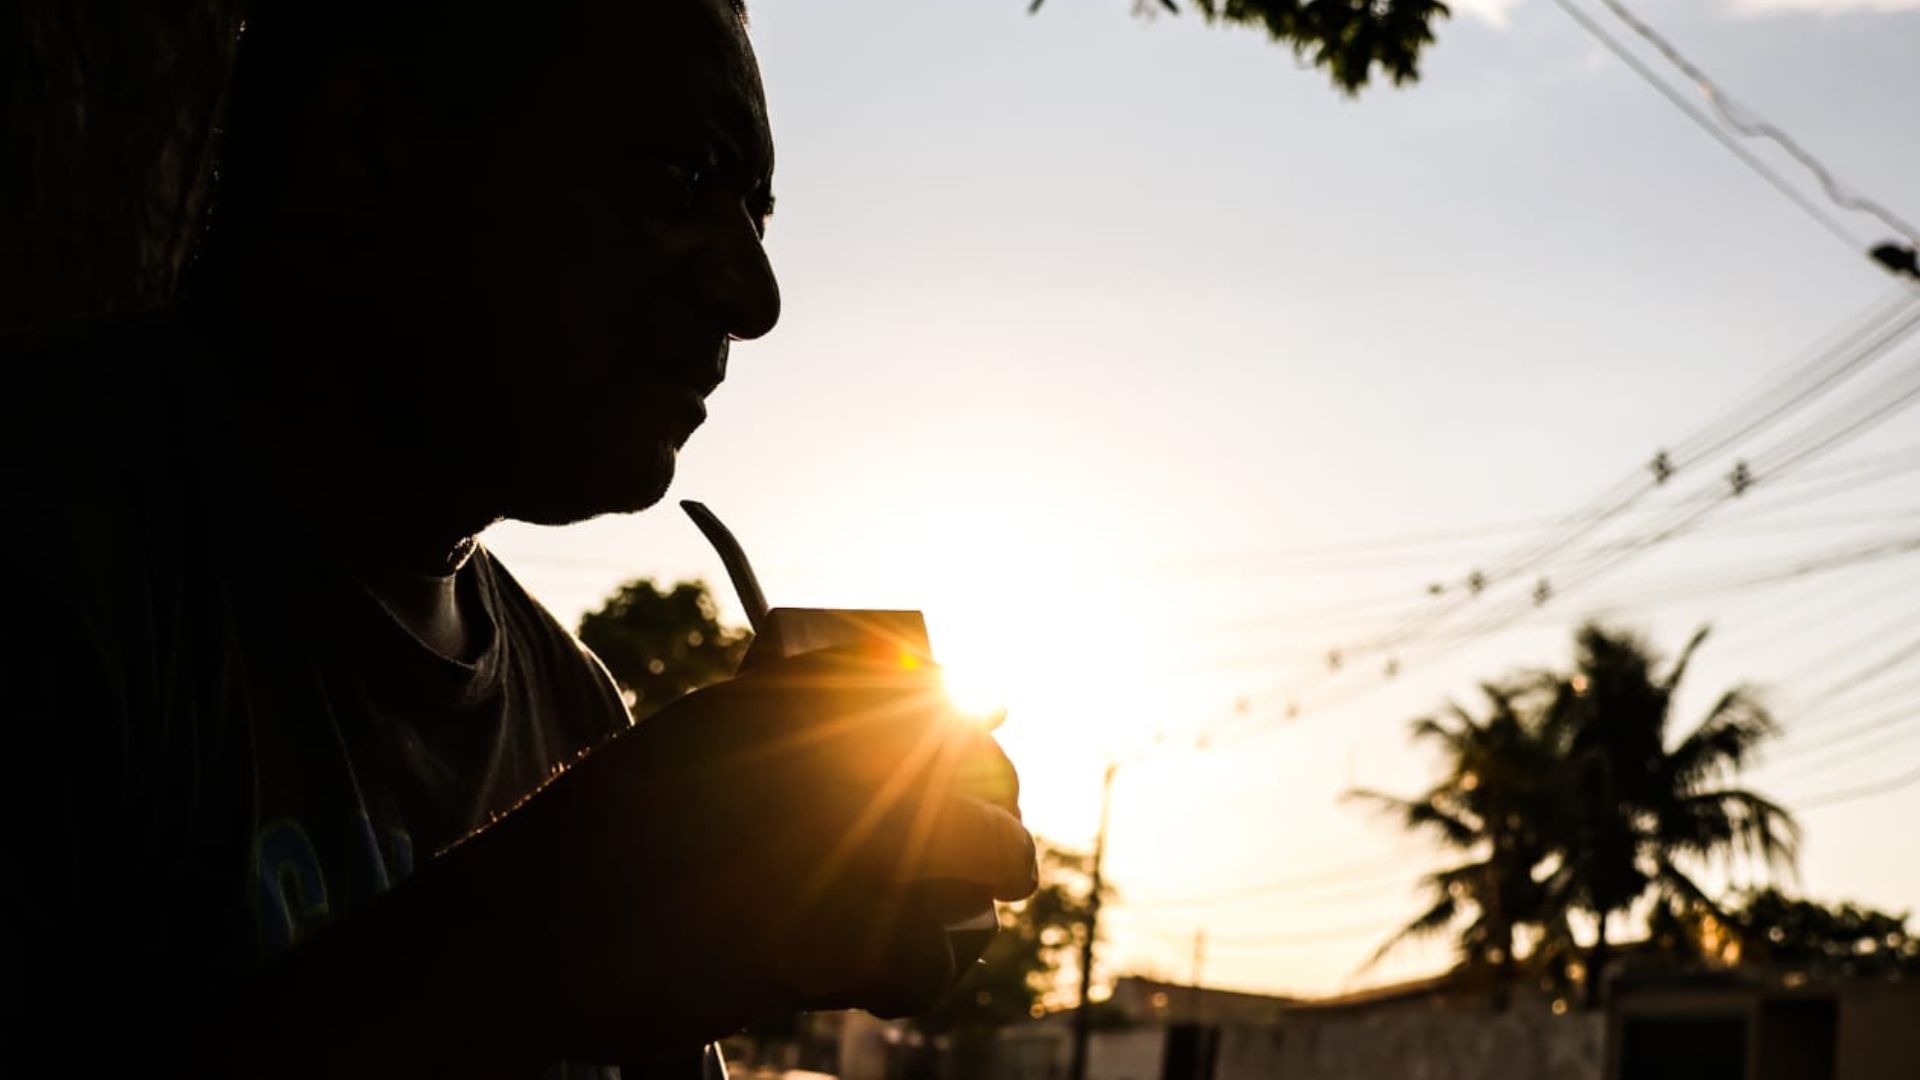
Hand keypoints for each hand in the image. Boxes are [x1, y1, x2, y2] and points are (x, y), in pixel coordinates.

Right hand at [499, 644, 1035, 1059]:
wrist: (519, 931)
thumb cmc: (597, 845)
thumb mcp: (687, 742)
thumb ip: (776, 723)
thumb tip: (879, 712)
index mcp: (781, 698)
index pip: (929, 689)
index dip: (973, 726)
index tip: (984, 749)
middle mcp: (820, 755)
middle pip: (979, 769)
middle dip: (998, 816)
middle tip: (994, 857)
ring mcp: (828, 840)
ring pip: (983, 855)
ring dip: (982, 896)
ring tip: (958, 922)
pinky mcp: (823, 937)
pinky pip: (931, 953)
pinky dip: (922, 974)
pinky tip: (884, 984)